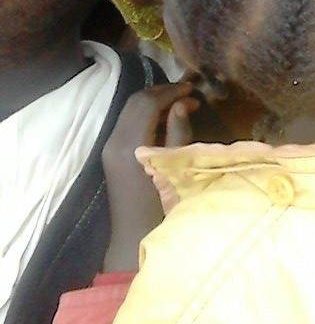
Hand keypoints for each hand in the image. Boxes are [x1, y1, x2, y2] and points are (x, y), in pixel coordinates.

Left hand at [102, 81, 197, 272]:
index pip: (149, 103)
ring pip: (131, 108)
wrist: (133, 233)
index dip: (172, 92)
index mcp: (131, 144)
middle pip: (137, 100)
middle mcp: (116, 140)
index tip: (193, 90)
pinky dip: (146, 112)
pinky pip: (128, 120)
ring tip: (180, 102)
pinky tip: (165, 118)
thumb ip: (178, 131)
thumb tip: (183, 104)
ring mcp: (111, 145)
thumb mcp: (175, 166)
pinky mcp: (112, 151)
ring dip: (154, 100)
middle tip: (188, 92)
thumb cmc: (160, 204)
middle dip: (163, 91)